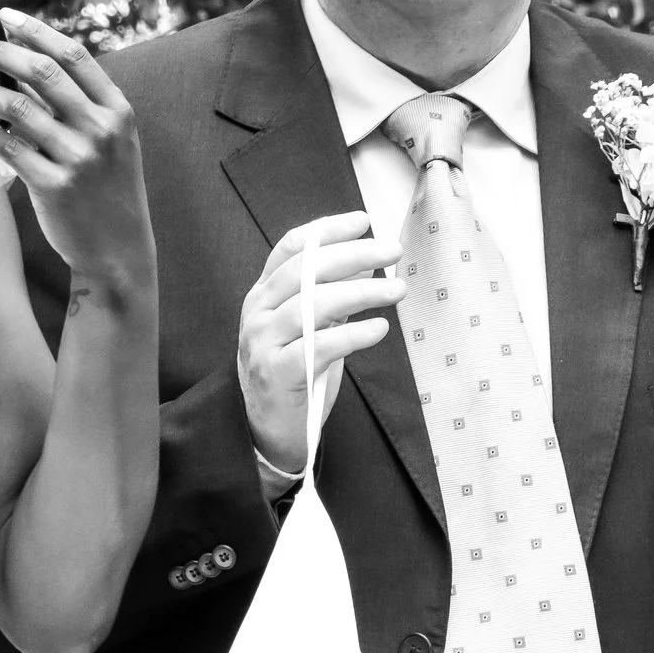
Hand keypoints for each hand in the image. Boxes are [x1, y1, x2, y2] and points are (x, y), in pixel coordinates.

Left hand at [0, 8, 154, 299]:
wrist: (119, 250)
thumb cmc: (108, 188)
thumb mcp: (113, 140)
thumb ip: (82, 105)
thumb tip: (25, 65)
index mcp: (118, 110)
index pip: (73, 54)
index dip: (36, 30)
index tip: (6, 16)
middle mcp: (100, 129)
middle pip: (43, 73)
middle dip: (1, 51)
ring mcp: (78, 159)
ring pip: (19, 109)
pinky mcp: (54, 188)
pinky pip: (11, 150)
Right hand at [239, 213, 404, 474]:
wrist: (266, 432)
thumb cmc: (294, 375)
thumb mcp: (309, 327)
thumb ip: (330, 294)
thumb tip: (368, 259)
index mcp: (262, 295)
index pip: (290, 248)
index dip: (327, 230)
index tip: (363, 221)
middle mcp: (257, 313)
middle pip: (305, 269)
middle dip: (353, 254)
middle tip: (392, 251)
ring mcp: (262, 343)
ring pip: (312, 304)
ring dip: (360, 292)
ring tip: (396, 291)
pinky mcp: (276, 374)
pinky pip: (318, 347)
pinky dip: (352, 335)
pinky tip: (378, 329)